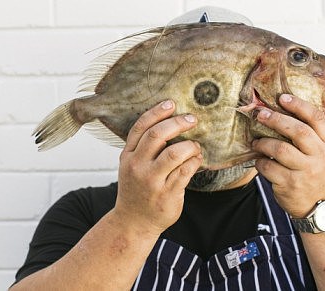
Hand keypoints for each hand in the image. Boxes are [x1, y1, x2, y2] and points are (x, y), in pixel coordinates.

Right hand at [114, 100, 202, 235]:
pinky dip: (195, 161)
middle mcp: (138, 167)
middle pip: (158, 135)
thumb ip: (143, 147)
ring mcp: (152, 181)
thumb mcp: (130, 166)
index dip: (156, 112)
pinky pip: (186, 171)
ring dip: (190, 145)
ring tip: (195, 146)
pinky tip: (197, 159)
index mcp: (128, 156)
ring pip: (175, 153)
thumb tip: (169, 121)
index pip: (140, 127)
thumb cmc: (136, 189)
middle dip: (178, 123)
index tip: (171, 103)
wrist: (133, 223)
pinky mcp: (167, 194)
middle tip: (191, 119)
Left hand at [253, 94, 324, 217]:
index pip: (317, 119)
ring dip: (263, 142)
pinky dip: (260, 162)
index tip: (282, 98)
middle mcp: (320, 157)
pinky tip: (258, 161)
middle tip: (261, 115)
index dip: (299, 106)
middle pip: (298, 132)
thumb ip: (313, 135)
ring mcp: (306, 172)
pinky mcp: (290, 185)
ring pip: (280, 149)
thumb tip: (285, 109)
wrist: (321, 208)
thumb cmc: (318, 173)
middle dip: (276, 120)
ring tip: (256, 142)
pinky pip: (269, 167)